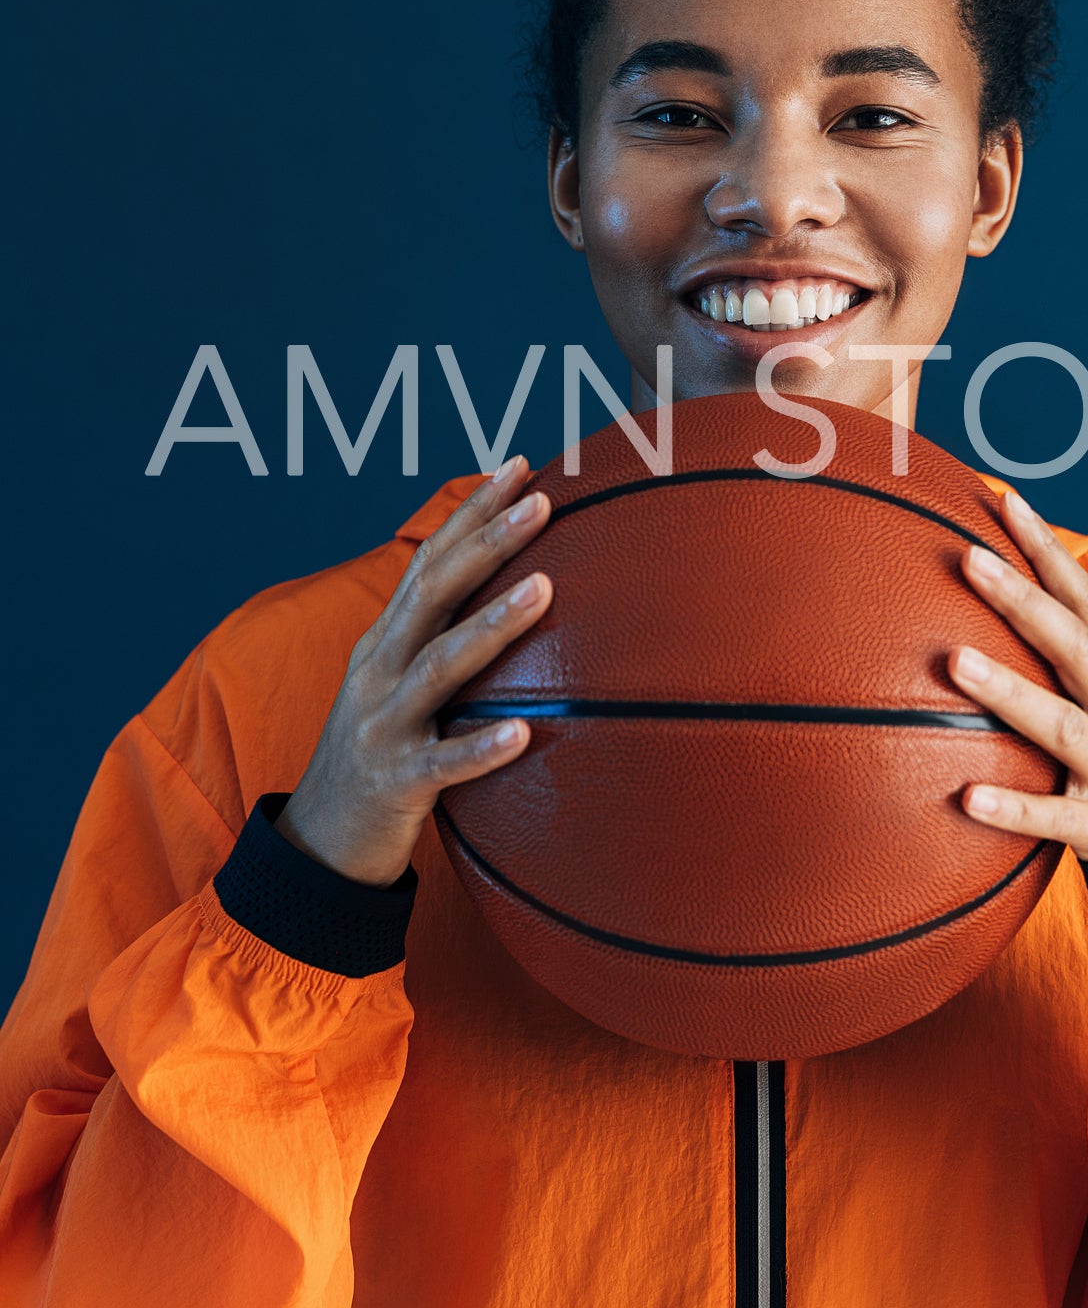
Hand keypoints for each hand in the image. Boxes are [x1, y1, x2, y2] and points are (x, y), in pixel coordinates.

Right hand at [278, 456, 552, 884]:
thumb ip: (445, 640)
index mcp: (385, 640)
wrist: (321, 841)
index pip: (430, 560)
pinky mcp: (397, 783)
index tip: (518, 466)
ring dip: (493, 624)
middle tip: (542, 501)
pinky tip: (524, 734)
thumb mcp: (401, 684)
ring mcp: (385, 724)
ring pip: (441, 666)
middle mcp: (380, 670)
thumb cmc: (383, 751)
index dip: (471, 512)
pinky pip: (444, 764)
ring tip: (546, 588)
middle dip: (486, 542)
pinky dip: (481, 747)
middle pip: (433, 593)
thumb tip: (521, 592)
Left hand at [948, 488, 1087, 859]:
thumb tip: (991, 585)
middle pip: (1073, 646)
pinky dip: (1012, 809)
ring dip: (1009, 692)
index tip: (1006, 502)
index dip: (1049, 551)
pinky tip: (966, 798)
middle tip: (969, 560)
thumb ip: (1063, 650)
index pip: (1087, 600)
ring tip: (954, 661)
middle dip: (1023, 601)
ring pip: (1061, 726)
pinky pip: (1052, 816)